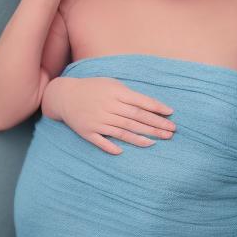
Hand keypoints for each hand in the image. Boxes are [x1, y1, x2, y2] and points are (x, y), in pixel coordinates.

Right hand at [41, 76, 176, 154]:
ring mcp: (97, 120)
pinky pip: (101, 141)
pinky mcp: (87, 132)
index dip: (157, 108)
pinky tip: (124, 151)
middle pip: (136, 118)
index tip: (171, 114)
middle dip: (156, 125)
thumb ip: (129, 94)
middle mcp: (108, 107)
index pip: (141, 102)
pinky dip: (112, 147)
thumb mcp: (112, 84)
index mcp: (115, 93)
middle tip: (171, 131)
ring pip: (123, 131)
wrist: (64, 96)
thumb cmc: (94, 88)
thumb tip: (150, 105)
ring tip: (158, 141)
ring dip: (142, 137)